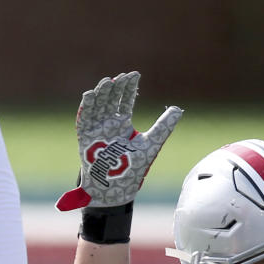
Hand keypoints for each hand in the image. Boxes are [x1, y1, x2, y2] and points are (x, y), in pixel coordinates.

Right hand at [56, 71, 182, 210]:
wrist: (117, 188)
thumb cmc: (133, 169)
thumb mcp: (151, 144)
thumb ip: (163, 126)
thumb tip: (179, 109)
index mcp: (122, 125)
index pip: (125, 101)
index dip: (129, 88)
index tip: (135, 74)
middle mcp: (108, 125)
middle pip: (110, 100)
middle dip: (115, 87)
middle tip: (122, 77)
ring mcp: (96, 130)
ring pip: (97, 106)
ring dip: (101, 93)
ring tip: (108, 82)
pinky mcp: (86, 138)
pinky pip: (83, 119)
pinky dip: (86, 107)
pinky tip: (90, 95)